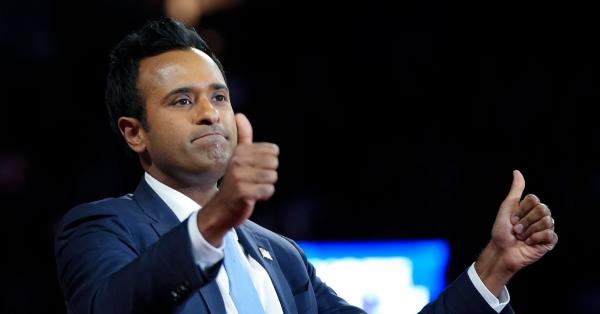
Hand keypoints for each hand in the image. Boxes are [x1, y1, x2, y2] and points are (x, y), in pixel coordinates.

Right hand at [197, 113, 278, 245]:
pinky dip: (264, 195)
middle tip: (255, 180)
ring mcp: (239, 177)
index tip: (255, 169)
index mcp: (240, 152)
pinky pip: (268, 190)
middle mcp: (238, 162)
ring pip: (272, 177)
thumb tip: (240, 115)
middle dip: (269, 174)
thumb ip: (243, 137)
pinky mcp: (243, 193)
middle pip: (274, 163)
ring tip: (253, 188)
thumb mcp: (237, 157)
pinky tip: (253, 196)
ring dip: (266, 186)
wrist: (219, 209)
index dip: (269, 162)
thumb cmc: (233, 182)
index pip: (272, 150)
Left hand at [475, 170, 557, 295]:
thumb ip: (515, 190)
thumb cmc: (502, 230)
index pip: (534, 199)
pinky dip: (536, 238)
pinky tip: (529, 243)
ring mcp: (546, 229)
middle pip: (542, 209)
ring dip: (529, 231)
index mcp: (531, 208)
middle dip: (525, 220)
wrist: (502, 250)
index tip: (512, 219)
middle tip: (517, 229)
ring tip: (522, 237)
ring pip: (546, 221)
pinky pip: (550, 234)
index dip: (521, 210)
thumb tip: (517, 171)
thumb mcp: (507, 207)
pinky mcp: (550, 241)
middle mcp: (540, 217)